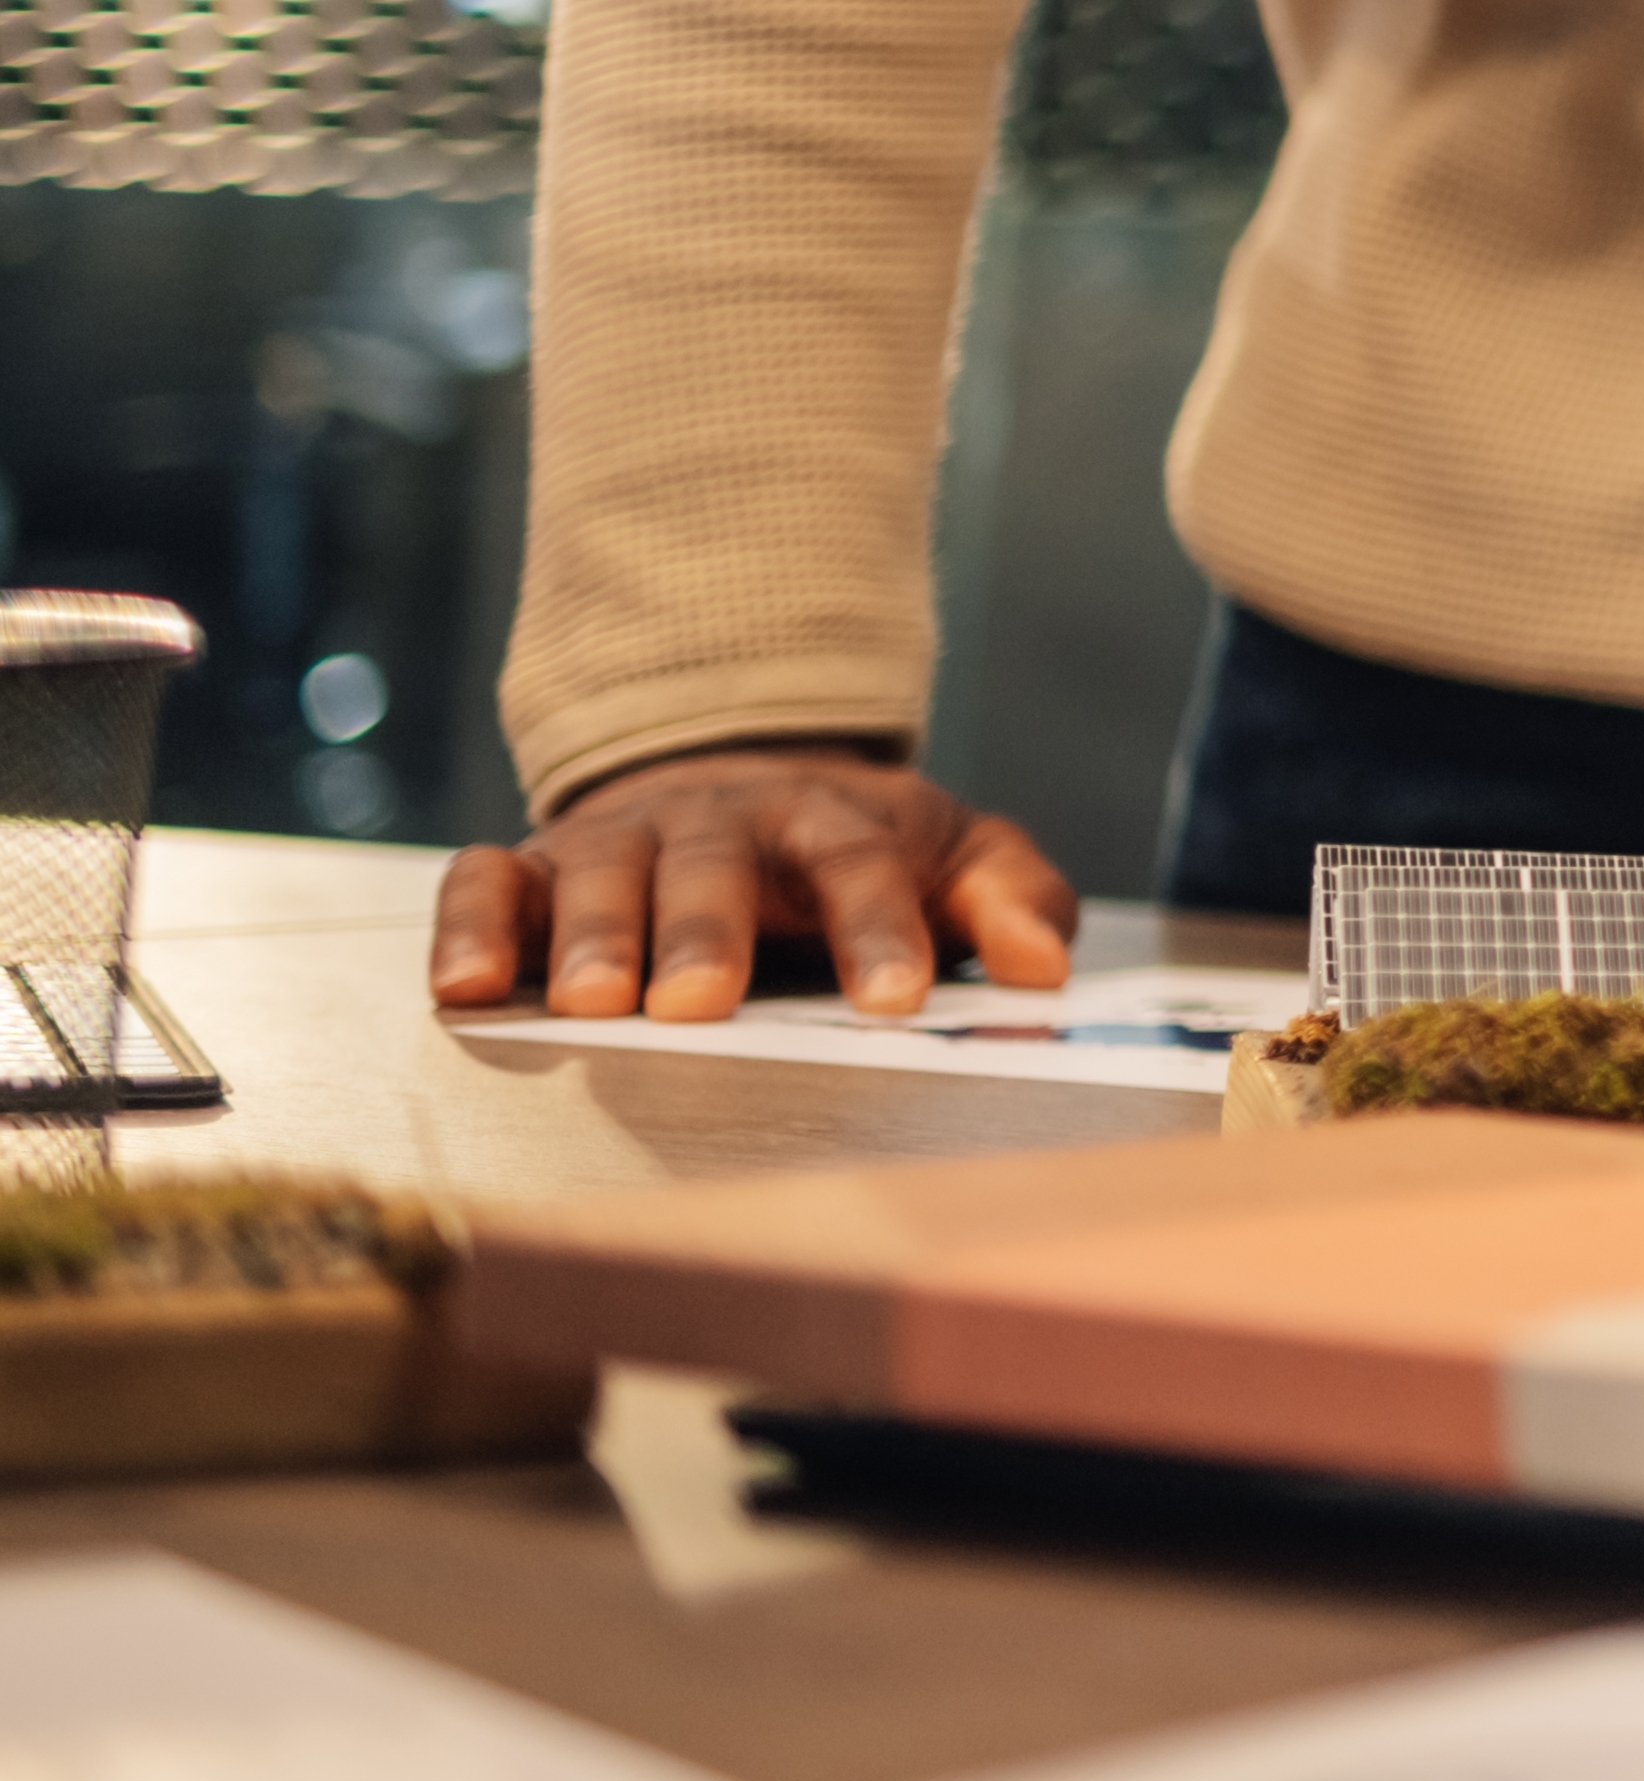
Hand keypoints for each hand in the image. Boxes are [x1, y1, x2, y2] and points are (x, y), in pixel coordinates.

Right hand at [429, 746, 1070, 1019]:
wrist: (739, 777)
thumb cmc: (852, 848)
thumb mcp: (955, 854)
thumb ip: (1010, 898)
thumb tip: (1044, 966)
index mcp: (827, 820)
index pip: (861, 865)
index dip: (880, 929)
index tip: (896, 1001)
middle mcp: (716, 823)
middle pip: (712, 866)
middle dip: (704, 931)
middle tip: (696, 1002)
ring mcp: (618, 841)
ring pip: (598, 874)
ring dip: (591, 936)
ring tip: (587, 1003)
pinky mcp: (532, 865)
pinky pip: (485, 881)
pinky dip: (467, 926)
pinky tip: (462, 987)